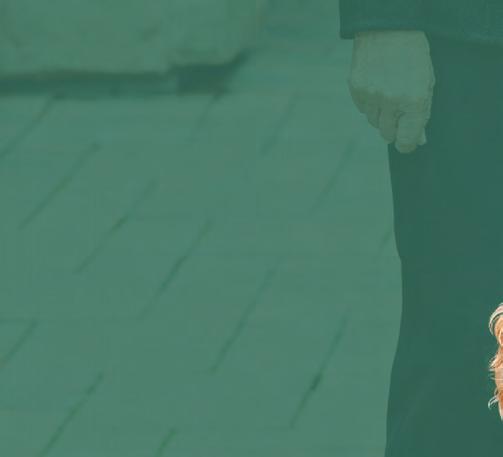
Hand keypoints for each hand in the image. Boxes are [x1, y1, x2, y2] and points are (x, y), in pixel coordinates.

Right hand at [348, 30, 434, 152]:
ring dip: (381, 113)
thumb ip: (422, 113)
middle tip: (399, 112)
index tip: (407, 143)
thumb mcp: (426, 83)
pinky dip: (369, 102)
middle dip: (394, 128)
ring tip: (388, 91)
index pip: (405, 140)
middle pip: (387, 134)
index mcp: (414, 100)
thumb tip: (417, 140)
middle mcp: (391, 100)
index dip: (406, 144)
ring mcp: (371, 95)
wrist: (390, 28)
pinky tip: (377, 85)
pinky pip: (363, 108)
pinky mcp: (356, 88)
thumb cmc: (413, 55)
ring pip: (374, 121)